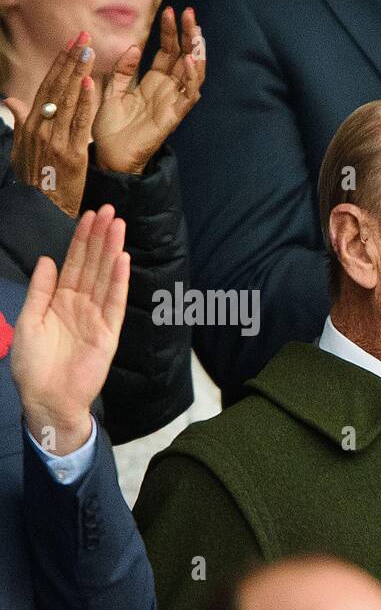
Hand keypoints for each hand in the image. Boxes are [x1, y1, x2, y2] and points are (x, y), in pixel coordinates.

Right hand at [4, 33, 98, 218]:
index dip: (59, 64)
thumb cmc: (35, 180)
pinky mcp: (70, 154)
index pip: (47, 87)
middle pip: (56, 87)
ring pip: (67, 99)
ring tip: (88, 49)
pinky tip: (89, 83)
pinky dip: (83, 102)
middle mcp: (39, 127)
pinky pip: (78, 123)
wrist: (40, 211)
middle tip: (82, 36)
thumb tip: (11, 101)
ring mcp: (54, 139)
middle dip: (69, 60)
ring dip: (77, 72)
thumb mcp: (23, 149)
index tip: (71, 44)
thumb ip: (21, 123)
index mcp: (31, 124)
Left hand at [13, 206, 129, 455]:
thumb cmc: (33, 364)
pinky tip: (122, 260)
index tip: (90, 216)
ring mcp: (97, 318)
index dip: (81, 240)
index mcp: (60, 301)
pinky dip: (119, 281)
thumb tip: (47, 260)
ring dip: (112, 251)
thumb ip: (40, 290)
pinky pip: (115, 302)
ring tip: (118, 226)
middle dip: (100, 238)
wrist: (46, 398)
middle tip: (110, 211)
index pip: (74, 264)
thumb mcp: (28, 320)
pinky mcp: (109, 333)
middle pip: (92, 265)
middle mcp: (81, 305)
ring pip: (105, 277)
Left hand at [94, 6, 205, 174]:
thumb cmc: (111, 127)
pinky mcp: (174, 117)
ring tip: (197, 33)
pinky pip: (189, 96)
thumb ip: (123, 69)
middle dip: (188, 35)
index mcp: (153, 81)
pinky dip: (192, 79)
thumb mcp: (112, 89)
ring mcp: (173, 103)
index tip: (171, 11)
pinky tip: (191, 62)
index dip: (170, 32)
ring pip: (193, 74)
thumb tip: (134, 48)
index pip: (167, 51)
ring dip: (197, 53)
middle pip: (184, 57)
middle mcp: (167, 90)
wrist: (110, 155)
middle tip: (190, 13)